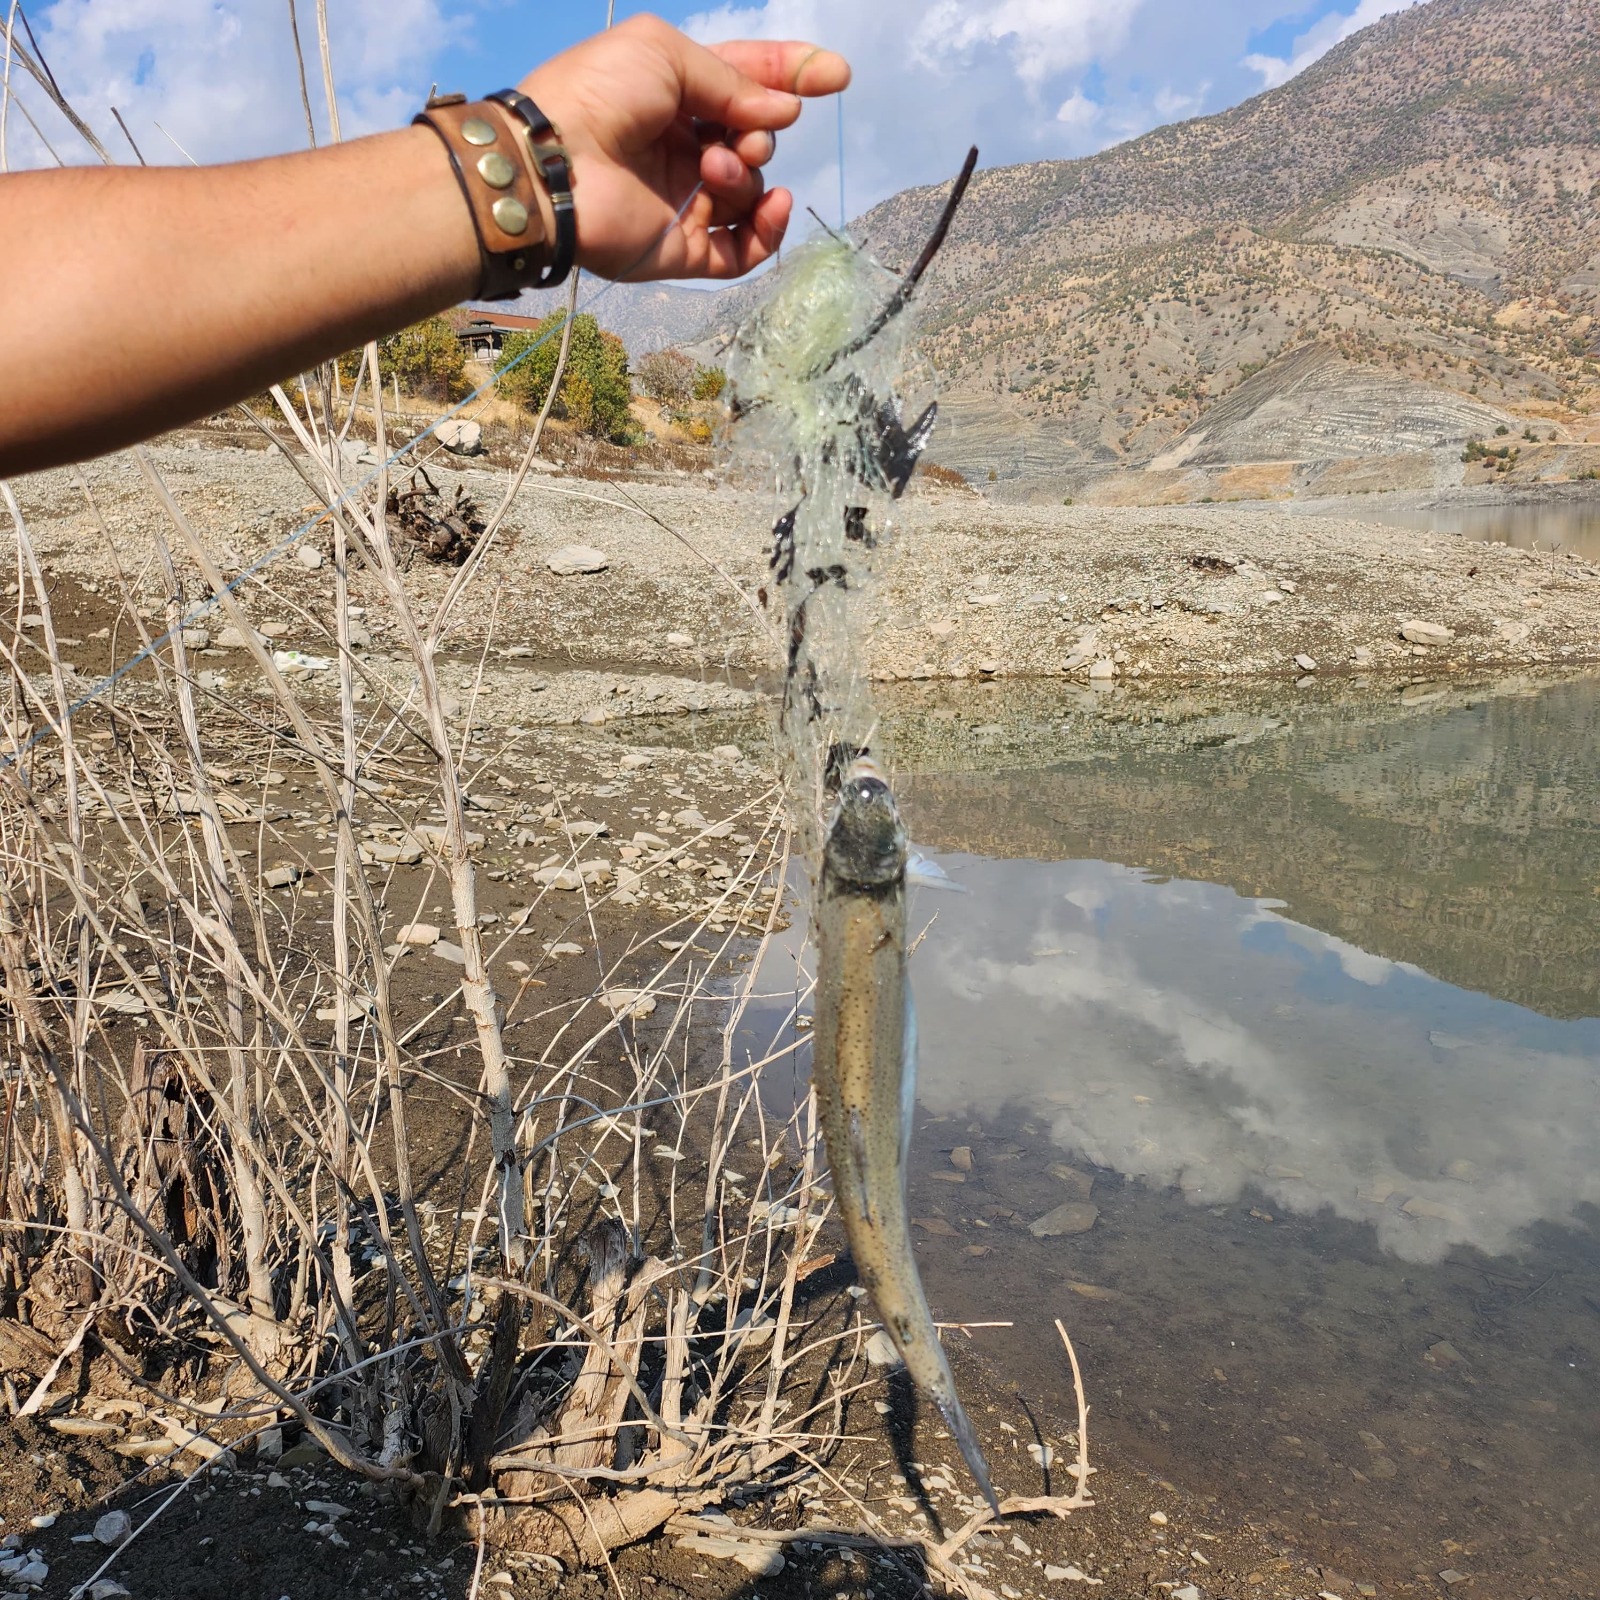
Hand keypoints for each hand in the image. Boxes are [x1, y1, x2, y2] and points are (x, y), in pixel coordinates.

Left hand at [518, 15, 848, 280]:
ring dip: (748, 174)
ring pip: (751, 190)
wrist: (555, 165)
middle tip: (741, 136)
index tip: (837, 74)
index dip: (792, 75)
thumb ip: (732, 80)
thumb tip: (784, 113)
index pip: (748, 82)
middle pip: (756, 139)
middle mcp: (686, 147)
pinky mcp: (686, 249)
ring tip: (714, 169)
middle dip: (761, 132)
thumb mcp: (665, 54)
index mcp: (678, 94)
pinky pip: (746, 251)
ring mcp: (687, 200)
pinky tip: (772, 205)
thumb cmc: (599, 94)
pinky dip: (768, 230)